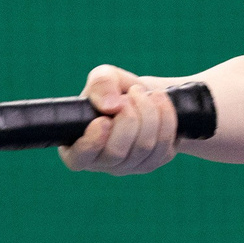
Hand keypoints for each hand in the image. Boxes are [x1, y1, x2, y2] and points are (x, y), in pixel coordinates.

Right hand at [57, 64, 180, 174]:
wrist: (146, 95)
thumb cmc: (117, 89)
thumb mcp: (105, 77)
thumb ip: (101, 84)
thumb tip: (109, 106)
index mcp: (78, 144)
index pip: (78, 159)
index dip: (91, 142)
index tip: (103, 120)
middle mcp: (101, 161)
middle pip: (116, 152)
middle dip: (129, 117)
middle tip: (133, 93)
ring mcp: (127, 166)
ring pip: (142, 148)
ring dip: (149, 113)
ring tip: (144, 93)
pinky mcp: (152, 162)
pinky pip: (163, 146)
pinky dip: (165, 118)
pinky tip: (160, 102)